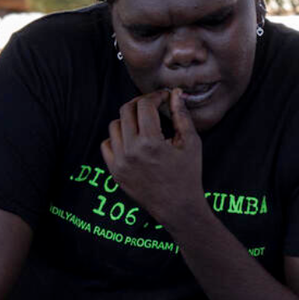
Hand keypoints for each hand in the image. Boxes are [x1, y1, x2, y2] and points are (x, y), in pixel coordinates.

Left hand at [101, 90, 203, 224]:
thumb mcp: (191, 143)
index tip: (163, 98)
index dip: (155, 96)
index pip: (144, 105)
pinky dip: (117, 138)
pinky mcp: (115, 171)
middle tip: (152, 105)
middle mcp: (131, 151)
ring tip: (143, 125)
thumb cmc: (188, 174)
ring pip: (114, 126)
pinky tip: (132, 141)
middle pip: (126, 111)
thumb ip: (181, 115)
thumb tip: (175, 93)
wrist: (177, 206)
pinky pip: (107, 145)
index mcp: (151, 142)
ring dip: (128, 120)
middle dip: (140, 103)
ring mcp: (120, 162)